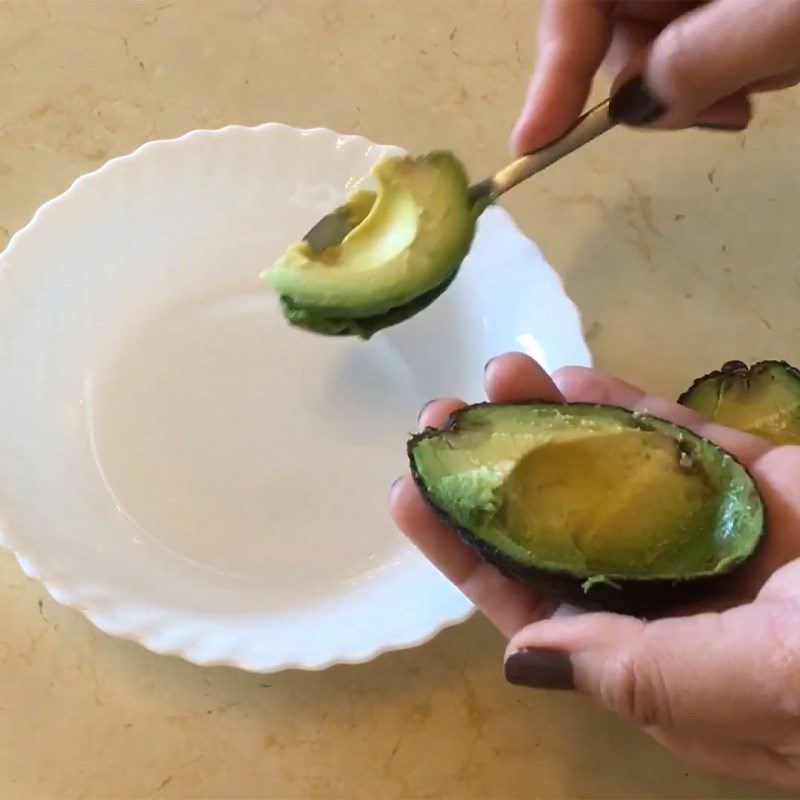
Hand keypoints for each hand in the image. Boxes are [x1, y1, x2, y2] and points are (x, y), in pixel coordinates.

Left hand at [390, 352, 799, 790]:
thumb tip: (519, 656)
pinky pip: (680, 438)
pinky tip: (572, 377)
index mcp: (648, 658)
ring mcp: (714, 532)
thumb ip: (619, 671)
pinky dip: (627, 408)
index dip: (466, 550)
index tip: (410, 494)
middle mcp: (671, 593)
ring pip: (611, 468)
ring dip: (550, 423)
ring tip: (494, 378)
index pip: (532, 598)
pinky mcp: (762, 481)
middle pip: (561, 522)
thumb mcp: (717, 695)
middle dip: (498, 470)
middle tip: (441, 420)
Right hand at [511, 0, 799, 154]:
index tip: (534, 144)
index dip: (552, 72)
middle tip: (720, 112)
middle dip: (650, 81)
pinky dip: (724, 70)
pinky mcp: (720, 4)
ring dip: (698, 81)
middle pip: (611, 28)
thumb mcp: (786, 15)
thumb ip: (702, 58)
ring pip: (656, 44)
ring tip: (765, 76)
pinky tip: (770, 63)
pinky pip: (696, 42)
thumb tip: (631, 108)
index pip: (575, 0)